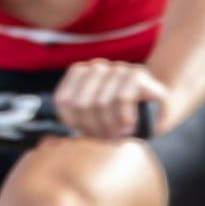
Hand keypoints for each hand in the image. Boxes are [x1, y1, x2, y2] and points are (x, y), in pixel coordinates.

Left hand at [53, 61, 170, 143]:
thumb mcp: (95, 123)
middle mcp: (97, 67)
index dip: (76, 124)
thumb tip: (46, 136)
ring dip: (112, 126)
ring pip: (102, 102)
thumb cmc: (122, 119)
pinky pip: (122, 98)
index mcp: (80, 75)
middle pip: (82, 104)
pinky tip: (129, 125)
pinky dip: (125, 117)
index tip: (89, 134)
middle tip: (108, 138)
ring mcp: (117, 68)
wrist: (158, 109)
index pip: (64, 101)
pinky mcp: (137, 72)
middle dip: (95, 128)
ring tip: (120, 133)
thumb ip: (73, 123)